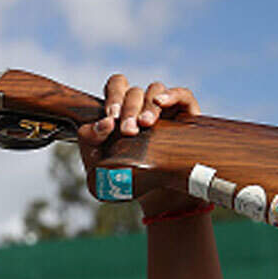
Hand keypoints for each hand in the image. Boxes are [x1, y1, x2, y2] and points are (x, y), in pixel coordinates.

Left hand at [77, 76, 203, 218]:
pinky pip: (182, 94)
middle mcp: (143, 105)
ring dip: (147, 106)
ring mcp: (165, 107)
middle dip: (128, 109)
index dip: (113, 97)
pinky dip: (172, 95)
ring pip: (154, 91)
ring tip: (145, 125)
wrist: (159, 193)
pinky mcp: (186, 114)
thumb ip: (90, 141)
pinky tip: (161, 102)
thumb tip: (101, 125)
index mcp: (121, 110)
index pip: (116, 86)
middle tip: (128, 130)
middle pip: (133, 91)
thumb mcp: (100, 163)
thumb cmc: (126, 175)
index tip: (110, 120)